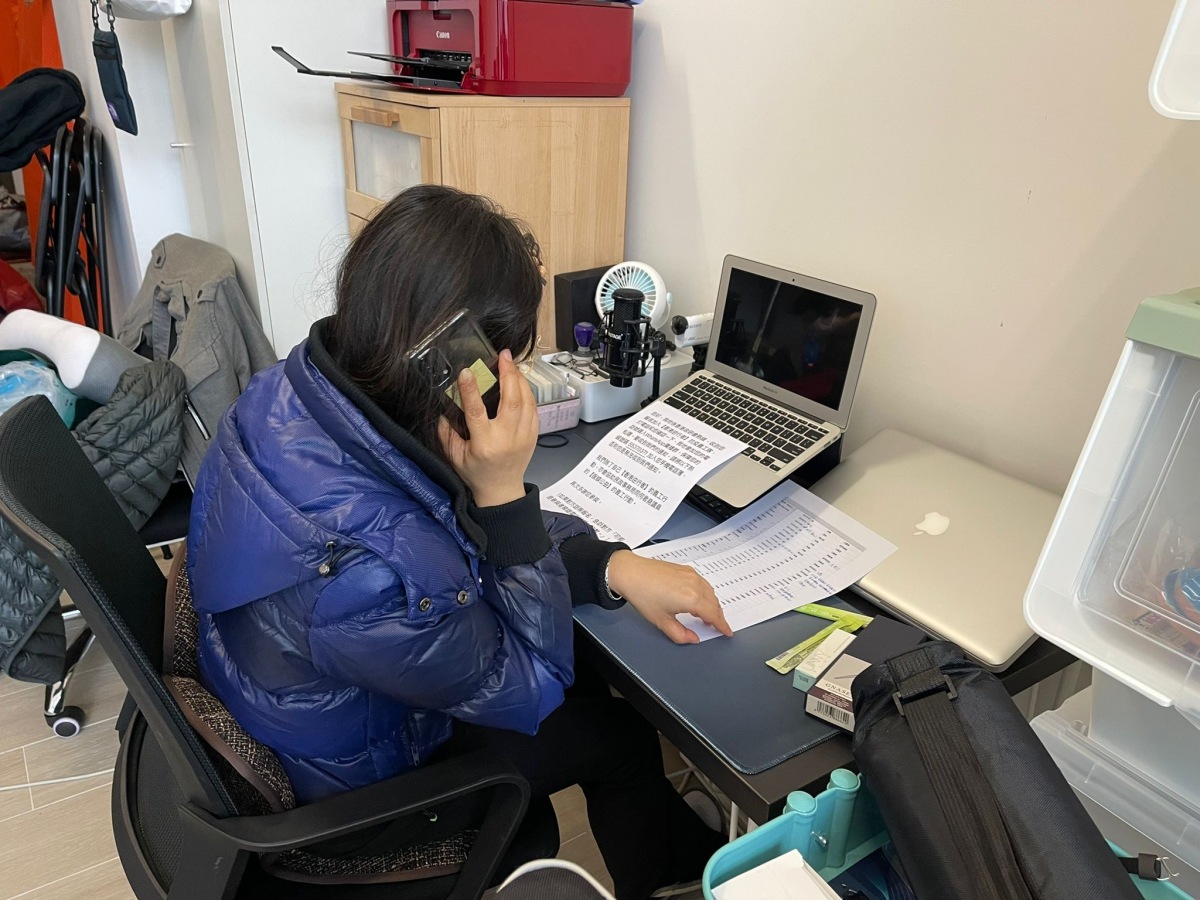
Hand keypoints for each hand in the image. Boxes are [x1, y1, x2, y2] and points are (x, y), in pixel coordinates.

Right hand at [439, 349, 538, 506]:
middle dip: (508, 374)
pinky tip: (521, 381)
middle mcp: (506, 438)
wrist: (502, 491)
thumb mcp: (455, 456)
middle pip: (512, 400)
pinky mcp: (533, 435)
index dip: (471, 390)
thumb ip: (446, 433)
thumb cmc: (477, 473)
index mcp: (484, 443)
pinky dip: (528, 392)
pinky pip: (534, 408)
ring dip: (520, 379)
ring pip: (527, 401)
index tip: (467, 372)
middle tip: (503, 356)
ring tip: (511, 364)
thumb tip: (442, 409)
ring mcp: (523, 436)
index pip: (477, 412)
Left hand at [606, 550, 732, 643]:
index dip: (722, 625)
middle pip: (715, 603)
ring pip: (710, 592)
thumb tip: (693, 639)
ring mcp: (691, 575)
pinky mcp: (685, 569)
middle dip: (717, 616)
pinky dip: (706, 594)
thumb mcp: (661, 621)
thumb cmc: (642, 594)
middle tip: (716, 627)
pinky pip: (703, 583)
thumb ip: (680, 634)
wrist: (630, 572)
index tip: (727, 632)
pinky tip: (698, 600)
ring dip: (712, 605)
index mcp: (692, 599)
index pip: (714, 615)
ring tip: (706, 616)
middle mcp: (695, 584)